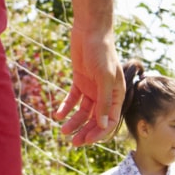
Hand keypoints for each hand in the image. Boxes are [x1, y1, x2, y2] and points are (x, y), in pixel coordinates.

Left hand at [57, 21, 121, 145]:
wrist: (91, 32)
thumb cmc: (102, 53)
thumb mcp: (104, 78)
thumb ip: (104, 101)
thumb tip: (104, 124)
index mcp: (117, 94)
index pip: (109, 119)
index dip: (99, 132)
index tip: (86, 141)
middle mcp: (106, 94)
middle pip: (96, 118)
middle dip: (85, 131)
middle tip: (73, 142)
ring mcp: (93, 88)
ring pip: (83, 111)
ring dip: (74, 121)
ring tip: (63, 131)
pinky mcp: (81, 82)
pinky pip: (73, 99)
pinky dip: (66, 107)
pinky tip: (58, 115)